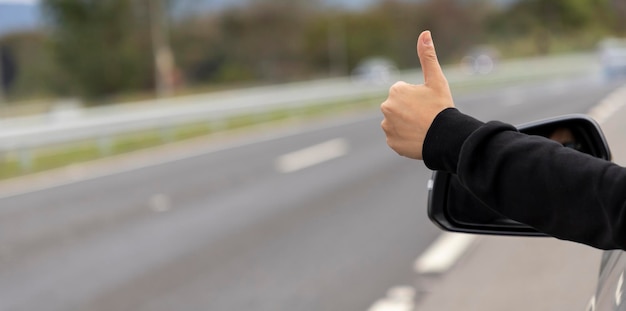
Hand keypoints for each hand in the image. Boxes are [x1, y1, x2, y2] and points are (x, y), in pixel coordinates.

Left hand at [381, 30, 454, 159]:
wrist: (445, 137)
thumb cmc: (441, 107)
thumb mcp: (436, 80)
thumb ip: (427, 57)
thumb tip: (425, 34)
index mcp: (396, 91)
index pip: (404, 92)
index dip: (418, 97)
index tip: (427, 103)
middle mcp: (386, 108)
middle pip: (399, 107)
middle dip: (410, 110)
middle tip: (426, 116)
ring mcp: (387, 126)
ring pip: (397, 122)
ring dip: (407, 124)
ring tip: (423, 127)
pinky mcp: (390, 142)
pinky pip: (397, 137)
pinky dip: (405, 138)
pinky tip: (418, 137)